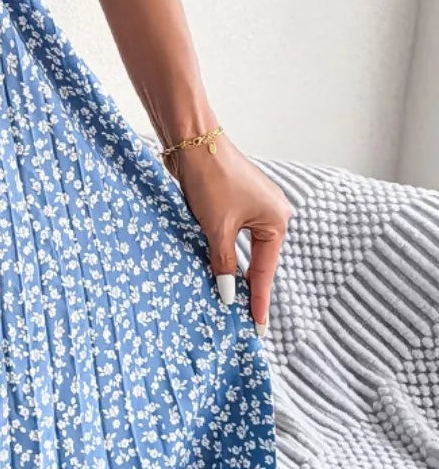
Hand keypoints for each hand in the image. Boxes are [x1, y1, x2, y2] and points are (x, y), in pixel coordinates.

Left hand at [167, 134, 292, 332]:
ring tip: (229, 299)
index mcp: (277, 221)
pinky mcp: (236, 199)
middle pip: (258, 260)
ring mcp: (254, 205)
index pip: (265, 272)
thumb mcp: (217, 229)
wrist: (193, 141)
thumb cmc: (211, 181)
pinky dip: (226, 250)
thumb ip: (224, 264)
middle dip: (248, 287)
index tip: (258, 327)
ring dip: (234, 268)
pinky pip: (234, 233)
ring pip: (244, 247)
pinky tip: (218, 266)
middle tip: (242, 320)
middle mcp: (272, 213)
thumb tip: (228, 296)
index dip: (259, 301)